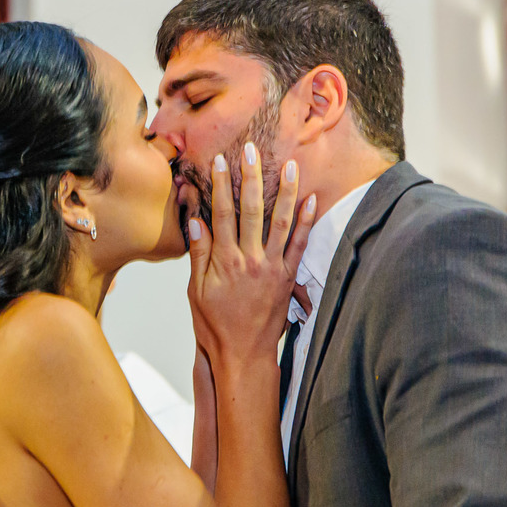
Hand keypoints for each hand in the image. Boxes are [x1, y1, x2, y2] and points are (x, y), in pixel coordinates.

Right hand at [187, 144, 315, 368]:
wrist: (244, 356)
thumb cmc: (215, 326)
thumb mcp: (196, 291)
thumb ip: (198, 253)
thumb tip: (196, 219)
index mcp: (224, 261)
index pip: (221, 214)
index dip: (221, 185)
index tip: (220, 161)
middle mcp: (250, 260)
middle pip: (250, 210)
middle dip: (251, 177)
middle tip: (251, 150)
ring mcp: (272, 268)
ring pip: (281, 222)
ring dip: (285, 191)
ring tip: (290, 165)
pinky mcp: (288, 277)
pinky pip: (300, 245)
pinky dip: (306, 221)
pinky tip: (311, 200)